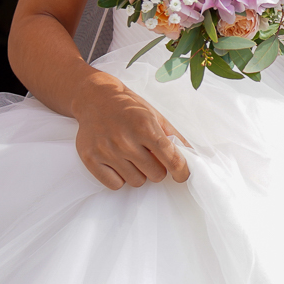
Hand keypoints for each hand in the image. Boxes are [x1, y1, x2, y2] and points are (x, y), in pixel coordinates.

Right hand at [69, 78, 189, 188]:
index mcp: (145, 126)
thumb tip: (193, 156)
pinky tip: (117, 162)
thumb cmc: (128, 107)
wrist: (94, 98)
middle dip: (156, 168)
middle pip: (156, 175)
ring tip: (130, 155)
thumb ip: (174, 136)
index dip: (181, 171)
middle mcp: (125, 140)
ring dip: (138, 173)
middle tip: (147, 155)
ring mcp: (106, 150)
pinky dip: (119, 177)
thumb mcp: (154, 115)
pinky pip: (115, 185)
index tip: (182, 175)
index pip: (171, 159)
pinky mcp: (90, 159)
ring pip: (136, 182)